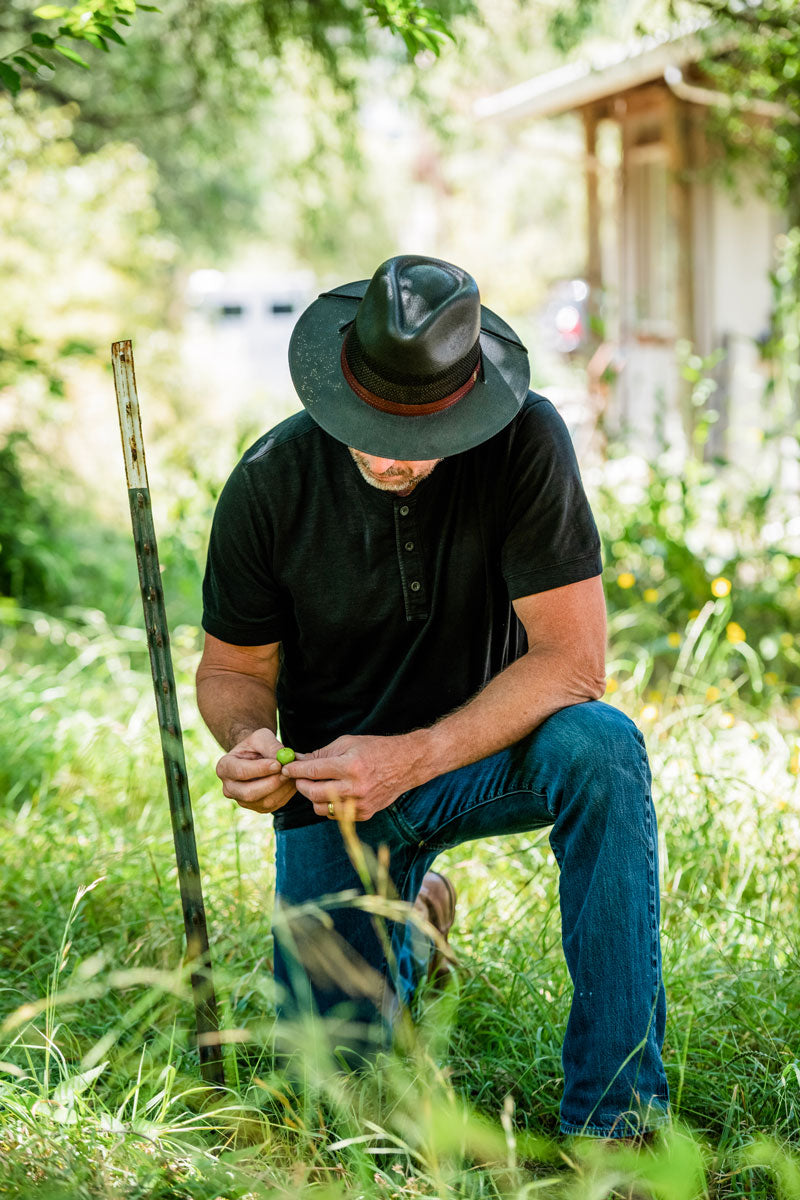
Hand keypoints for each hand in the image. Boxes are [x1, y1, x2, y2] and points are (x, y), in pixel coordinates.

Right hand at [216, 728, 297, 813]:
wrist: (256, 757)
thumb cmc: (256, 745)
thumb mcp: (261, 737)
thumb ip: (271, 746)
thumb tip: (282, 759)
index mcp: (224, 768)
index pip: (240, 771)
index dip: (260, 769)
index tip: (278, 764)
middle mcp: (229, 788)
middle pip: (249, 793)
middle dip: (272, 783)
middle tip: (288, 772)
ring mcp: (243, 801)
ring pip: (265, 801)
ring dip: (282, 788)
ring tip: (293, 773)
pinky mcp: (258, 808)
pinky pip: (275, 805)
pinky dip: (287, 793)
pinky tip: (291, 780)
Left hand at [280, 733, 420, 821]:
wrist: (406, 764)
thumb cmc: (375, 749)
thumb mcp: (348, 743)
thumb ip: (321, 754)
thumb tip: (298, 760)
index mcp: (350, 766)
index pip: (313, 771)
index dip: (295, 770)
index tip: (286, 768)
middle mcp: (355, 788)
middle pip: (313, 793)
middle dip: (301, 785)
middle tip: (298, 778)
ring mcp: (360, 804)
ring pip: (321, 808)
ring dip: (313, 797)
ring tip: (316, 784)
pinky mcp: (365, 814)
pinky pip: (335, 814)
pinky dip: (328, 805)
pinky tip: (332, 793)